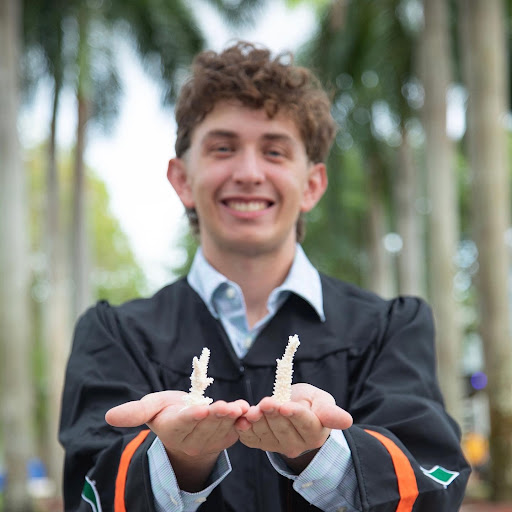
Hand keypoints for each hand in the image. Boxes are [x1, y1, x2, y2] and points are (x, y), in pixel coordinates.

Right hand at [106, 391, 248, 490]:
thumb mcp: (152, 407)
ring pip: (223, 428)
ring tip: (240, 407)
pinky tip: (248, 412)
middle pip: (206, 425)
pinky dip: (243, 422)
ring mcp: (210, 441)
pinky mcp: (225, 439)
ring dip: (233, 418)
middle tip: (228, 406)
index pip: (183, 423)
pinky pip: (236, 431)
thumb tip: (108, 417)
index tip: (201, 410)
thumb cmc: (169, 410)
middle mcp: (191, 439)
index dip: (192, 417)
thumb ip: (135, 412)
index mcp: (172, 428)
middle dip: (218, 415)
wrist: (188, 423)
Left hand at [234, 383, 351, 468]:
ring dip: (257, 421)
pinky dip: (245, 430)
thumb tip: (347, 421)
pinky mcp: (262, 444)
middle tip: (265, 402)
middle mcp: (297, 444)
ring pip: (266, 434)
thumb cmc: (310, 403)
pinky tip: (242, 420)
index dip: (294, 414)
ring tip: (252, 410)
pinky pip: (252, 440)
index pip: (304, 423)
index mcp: (315, 432)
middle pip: (283, 428)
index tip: (285, 405)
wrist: (293, 409)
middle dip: (273, 414)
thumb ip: (330, 412)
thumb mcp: (322, 401)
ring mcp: (278, 446)